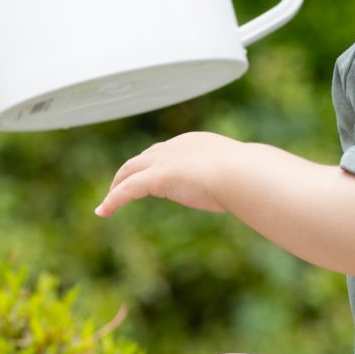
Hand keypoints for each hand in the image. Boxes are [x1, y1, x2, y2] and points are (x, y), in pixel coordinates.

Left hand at [96, 131, 244, 217]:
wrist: (241, 172)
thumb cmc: (248, 177)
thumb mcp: (241, 178)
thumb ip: (238, 182)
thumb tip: (251, 193)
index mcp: (194, 142)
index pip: (167, 151)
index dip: (156, 163)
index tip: (152, 175)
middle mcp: (174, 147)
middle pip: (143, 157)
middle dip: (131, 170)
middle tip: (121, 184)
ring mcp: (163, 161)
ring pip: (129, 170)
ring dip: (117, 184)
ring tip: (108, 199)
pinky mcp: (155, 178)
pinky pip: (126, 189)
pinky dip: (112, 200)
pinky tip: (103, 211)